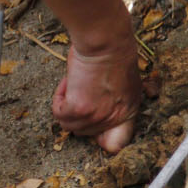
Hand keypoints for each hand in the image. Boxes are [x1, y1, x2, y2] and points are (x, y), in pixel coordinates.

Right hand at [53, 37, 141, 153]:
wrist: (107, 43)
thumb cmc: (114, 54)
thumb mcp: (124, 82)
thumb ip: (113, 100)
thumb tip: (96, 106)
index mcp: (129, 112)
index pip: (116, 144)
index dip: (101, 136)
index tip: (92, 121)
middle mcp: (115, 118)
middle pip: (86, 132)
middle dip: (78, 113)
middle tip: (80, 90)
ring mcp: (97, 116)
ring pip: (69, 125)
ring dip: (66, 105)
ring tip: (74, 83)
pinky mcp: (79, 109)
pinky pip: (58, 114)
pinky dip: (58, 98)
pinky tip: (68, 82)